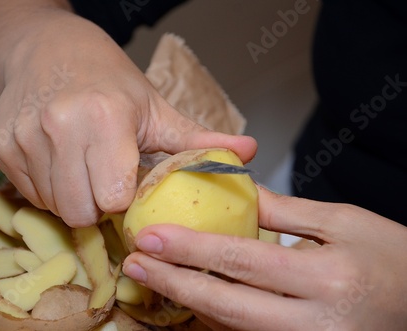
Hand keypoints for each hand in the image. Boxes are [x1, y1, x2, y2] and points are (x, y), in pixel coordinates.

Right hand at [0, 0, 256, 226]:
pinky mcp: (0, 148)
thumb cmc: (108, 80)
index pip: (114, 198)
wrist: (46, 49)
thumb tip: (251, 152)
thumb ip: (197, 139)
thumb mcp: (154, 107)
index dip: (125, 200)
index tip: (129, 188)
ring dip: (72, 199)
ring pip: (53, 207)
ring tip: (83, 168)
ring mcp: (25, 139)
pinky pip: (29, 194)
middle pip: (80, 212)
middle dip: (97, 208)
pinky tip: (59, 163)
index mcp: (106, 118)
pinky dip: (48, 189)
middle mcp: (60, 128)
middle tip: (105, 184)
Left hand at [122, 186, 406, 329]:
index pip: (242, 261)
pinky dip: (215, 318)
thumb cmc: (394, 258)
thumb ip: (284, 211)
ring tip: (153, 278)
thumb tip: (235, 192)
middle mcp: (313, 324)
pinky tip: (190, 298)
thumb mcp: (343, 222)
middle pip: (226, 305)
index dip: (191, 250)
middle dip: (173, 283)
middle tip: (134, 262)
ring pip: (232, 327)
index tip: (150, 236)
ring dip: (187, 303)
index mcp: (325, 280)